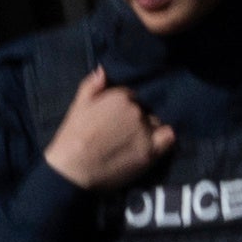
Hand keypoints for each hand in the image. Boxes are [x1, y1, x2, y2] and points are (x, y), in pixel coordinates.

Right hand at [43, 71, 177, 193]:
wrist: (72, 171)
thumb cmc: (72, 138)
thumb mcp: (78, 106)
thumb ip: (92, 85)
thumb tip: (103, 71)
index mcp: (120, 97)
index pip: (131, 96)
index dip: (124, 106)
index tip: (116, 118)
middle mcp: (137, 111)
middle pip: (145, 110)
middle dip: (138, 117)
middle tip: (124, 132)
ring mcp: (145, 131)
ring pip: (156, 124)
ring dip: (150, 129)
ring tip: (135, 141)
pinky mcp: (151, 152)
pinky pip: (169, 138)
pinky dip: (165, 138)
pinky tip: (156, 144)